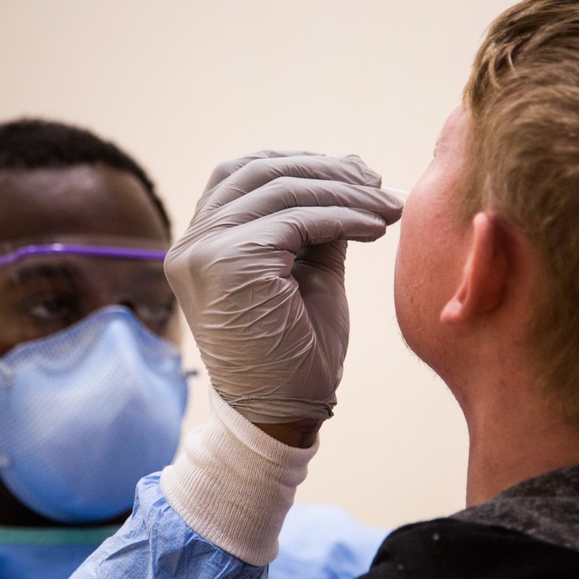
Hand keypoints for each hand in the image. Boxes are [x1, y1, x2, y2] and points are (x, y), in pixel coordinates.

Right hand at [165, 150, 402, 429]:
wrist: (281, 414)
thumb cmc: (296, 353)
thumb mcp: (310, 272)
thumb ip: (319, 222)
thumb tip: (350, 168)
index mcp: (200, 243)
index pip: (244, 175)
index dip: (300, 164)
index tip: (355, 175)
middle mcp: (191, 242)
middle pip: (260, 172)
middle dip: (326, 170)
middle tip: (378, 183)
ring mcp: (203, 251)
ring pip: (282, 190)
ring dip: (344, 192)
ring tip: (387, 207)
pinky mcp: (229, 262)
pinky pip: (297, 220)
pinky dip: (343, 216)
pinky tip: (376, 227)